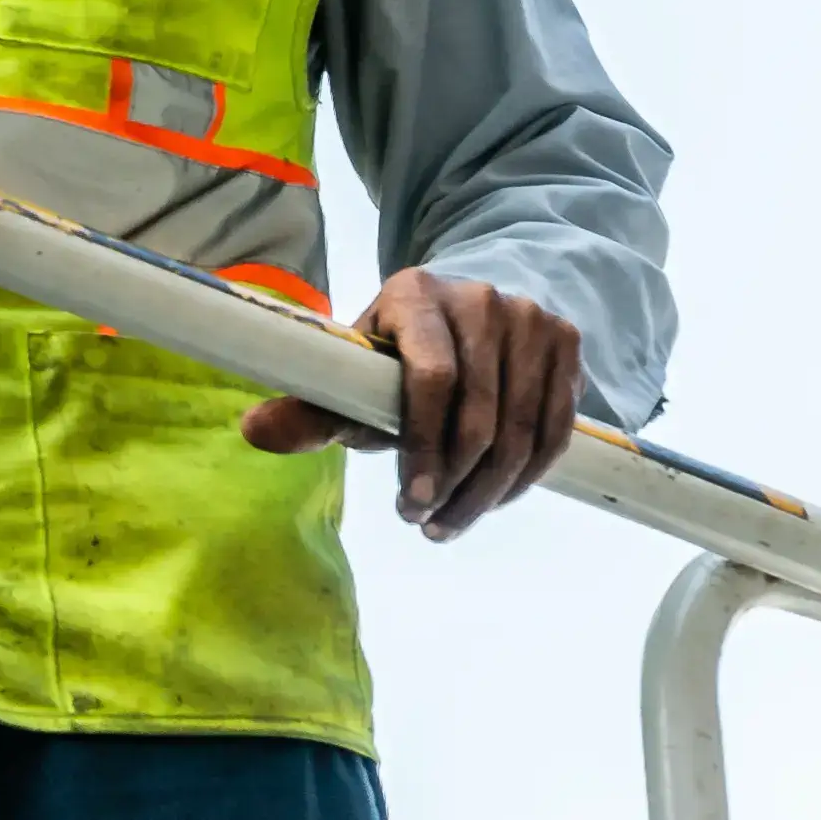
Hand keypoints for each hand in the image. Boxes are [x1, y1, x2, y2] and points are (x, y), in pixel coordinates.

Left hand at [238, 268, 581, 541]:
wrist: (465, 311)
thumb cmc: (397, 353)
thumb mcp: (355, 371)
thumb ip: (311, 405)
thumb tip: (253, 432)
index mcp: (415, 295)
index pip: (431, 377)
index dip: (422, 447)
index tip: (409, 504)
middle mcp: (480, 299)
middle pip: (480, 416)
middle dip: (452, 484)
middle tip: (425, 524)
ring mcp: (531, 319)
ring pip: (521, 432)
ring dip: (489, 494)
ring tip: (450, 523)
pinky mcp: (567, 344)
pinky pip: (556, 431)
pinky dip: (526, 478)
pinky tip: (494, 499)